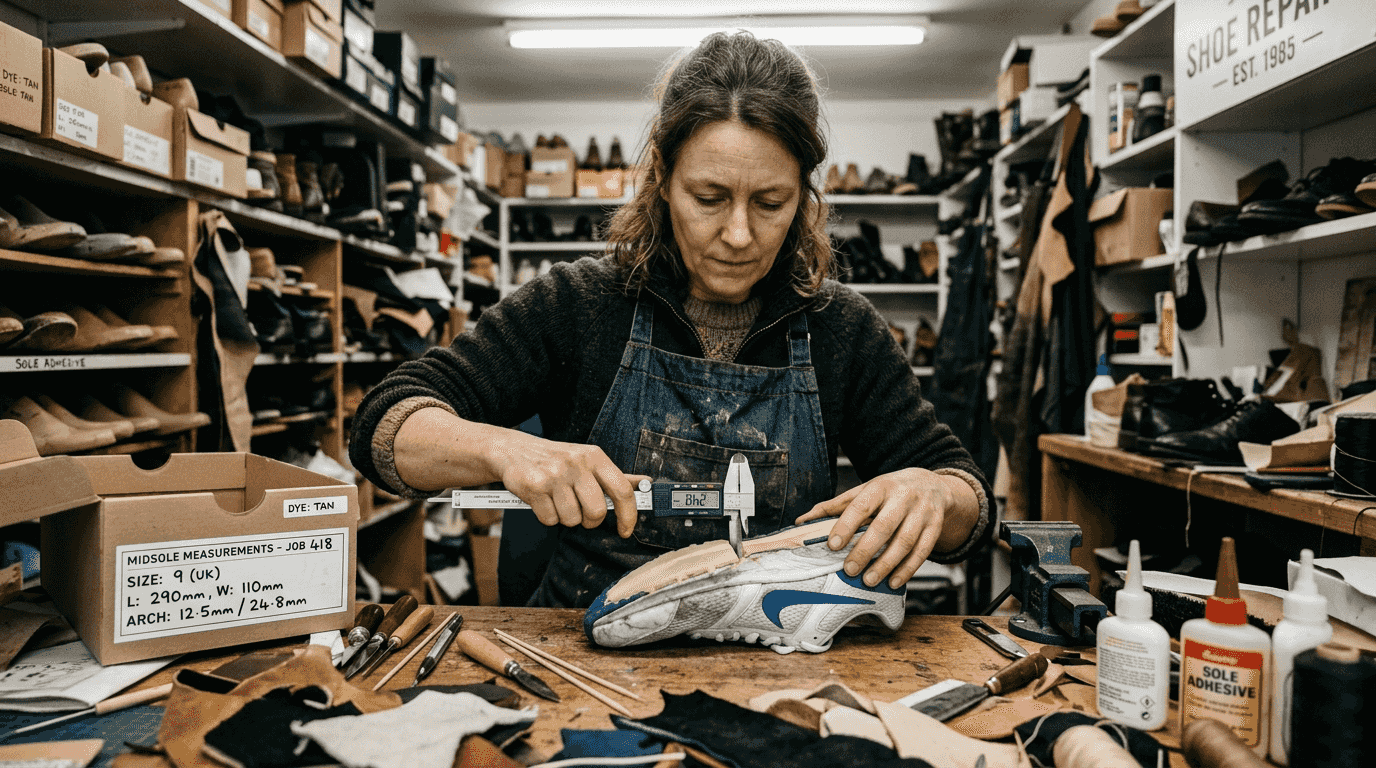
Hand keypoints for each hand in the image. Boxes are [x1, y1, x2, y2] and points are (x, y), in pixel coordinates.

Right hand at [490, 434, 645, 537]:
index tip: (626, 529)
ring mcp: (554, 475)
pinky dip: (547, 517)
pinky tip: (542, 501)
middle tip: (580, 512)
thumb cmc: (554, 459)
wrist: (512, 450)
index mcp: (594, 456)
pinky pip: (550, 520)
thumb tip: (645, 483)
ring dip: (565, 517)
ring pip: (572, 519)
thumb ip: (614, 476)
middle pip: (596, 511)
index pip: (622, 490)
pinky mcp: (534, 487)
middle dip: (589, 520)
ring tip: (557, 501)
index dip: (628, 515)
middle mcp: (576, 464)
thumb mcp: (586, 461)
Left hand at [795, 468, 966, 589]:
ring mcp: (922, 513)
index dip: (846, 525)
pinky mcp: (935, 528)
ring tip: (869, 580)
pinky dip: (908, 569)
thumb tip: (802, 521)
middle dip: (865, 550)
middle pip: (884, 526)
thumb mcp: (864, 491)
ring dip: (886, 564)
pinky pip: (923, 551)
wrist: (932, 484)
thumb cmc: (891, 491)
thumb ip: (835, 506)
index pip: (861, 505)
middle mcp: (904, 497)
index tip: (833, 545)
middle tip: (849, 570)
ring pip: (905, 541)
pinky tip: (894, 581)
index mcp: (881, 486)